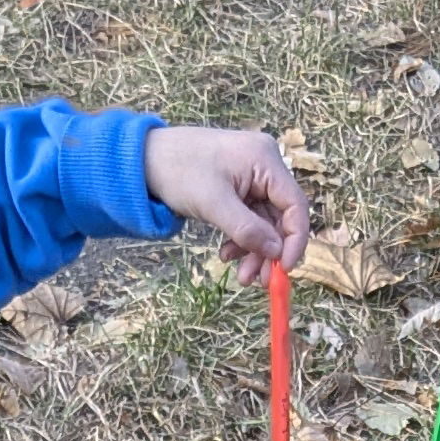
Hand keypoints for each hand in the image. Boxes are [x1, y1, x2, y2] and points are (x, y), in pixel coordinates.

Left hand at [144, 123, 311, 276]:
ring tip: (240, 276)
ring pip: (265, 222)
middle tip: (256, 281)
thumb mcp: (213, 204)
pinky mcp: (239, 188)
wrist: (144, 159)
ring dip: (254, 251)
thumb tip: (276, 253)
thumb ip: (247, 230)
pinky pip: (250, 219)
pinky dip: (241, 239)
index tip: (285, 269)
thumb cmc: (178, 171)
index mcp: (265, 159)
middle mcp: (264, 165)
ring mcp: (252, 176)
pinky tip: (226, 253)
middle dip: (268, 251)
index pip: (295, 204)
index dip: (295, 239)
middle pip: (280, 216)